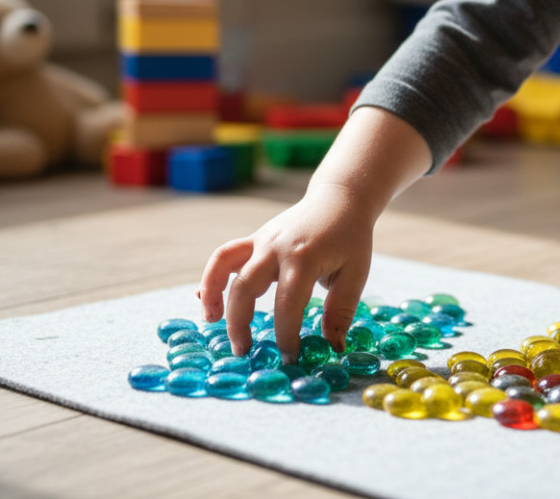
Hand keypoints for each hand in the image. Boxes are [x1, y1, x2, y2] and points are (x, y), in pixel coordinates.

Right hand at [197, 182, 373, 361]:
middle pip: (245, 287)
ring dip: (212, 293)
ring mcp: (261, 239)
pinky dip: (211, 276)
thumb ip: (340, 310)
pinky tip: (204, 297)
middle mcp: (276, 247)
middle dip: (240, 324)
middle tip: (244, 352)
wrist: (340, 199)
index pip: (287, 305)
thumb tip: (334, 348)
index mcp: (304, 258)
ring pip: (223, 264)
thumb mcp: (355, 274)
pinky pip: (225, 255)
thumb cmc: (351, 239)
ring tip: (210, 322)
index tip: (289, 359)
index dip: (286, 336)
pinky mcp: (254, 238)